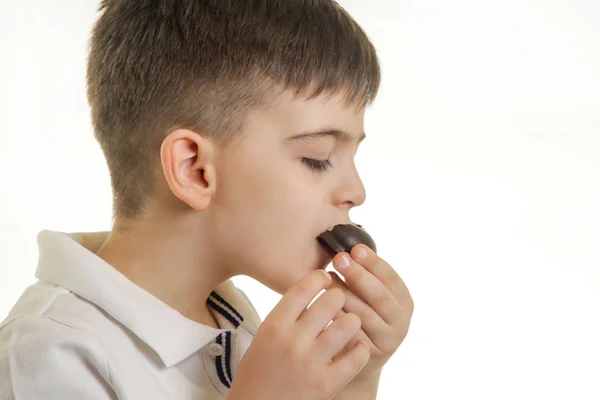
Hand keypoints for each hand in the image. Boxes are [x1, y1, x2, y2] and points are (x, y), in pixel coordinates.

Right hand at [229, 269, 370, 399]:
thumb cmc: (258, 370)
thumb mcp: (264, 336)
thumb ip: (287, 314)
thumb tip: (313, 286)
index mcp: (275, 325)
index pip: (304, 287)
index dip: (319, 278)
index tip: (325, 278)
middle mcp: (293, 341)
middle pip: (330, 301)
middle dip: (339, 296)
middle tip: (340, 300)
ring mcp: (311, 363)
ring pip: (347, 324)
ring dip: (352, 320)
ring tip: (350, 322)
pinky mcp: (326, 384)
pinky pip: (356, 357)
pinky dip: (360, 349)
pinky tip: (358, 347)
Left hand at [327, 244, 413, 382]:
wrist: (354, 359)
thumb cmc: (360, 314)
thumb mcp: (369, 295)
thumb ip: (365, 275)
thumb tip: (348, 250)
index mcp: (404, 301)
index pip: (391, 278)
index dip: (374, 262)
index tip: (356, 248)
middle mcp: (400, 322)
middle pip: (379, 295)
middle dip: (358, 274)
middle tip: (339, 259)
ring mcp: (386, 341)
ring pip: (362, 314)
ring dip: (343, 294)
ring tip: (326, 280)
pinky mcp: (367, 356)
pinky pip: (349, 332)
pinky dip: (335, 317)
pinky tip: (323, 306)